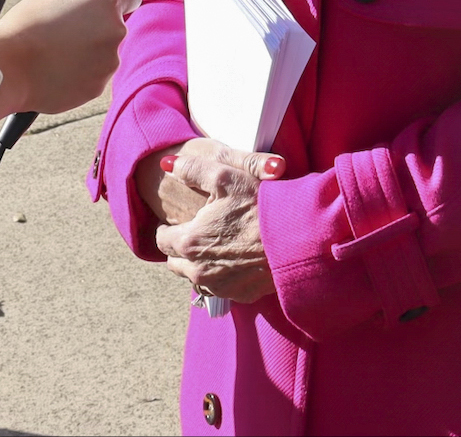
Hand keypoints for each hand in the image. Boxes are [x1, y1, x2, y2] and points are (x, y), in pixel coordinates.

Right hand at [0, 0, 138, 126]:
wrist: (7, 71)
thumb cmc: (22, 31)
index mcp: (104, 3)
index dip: (119, 1)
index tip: (108, 6)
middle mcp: (114, 32)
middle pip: (115, 28)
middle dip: (96, 30)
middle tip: (66, 34)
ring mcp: (108, 62)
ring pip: (105, 55)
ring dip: (89, 54)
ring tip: (57, 55)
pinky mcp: (98, 87)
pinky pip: (94, 77)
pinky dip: (81, 75)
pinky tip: (57, 71)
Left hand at [150, 141, 283, 304]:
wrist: (300, 237)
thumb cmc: (262, 204)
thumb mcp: (226, 176)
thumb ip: (192, 170)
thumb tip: (168, 164)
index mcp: (189, 242)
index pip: (161, 240)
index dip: (167, 229)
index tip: (176, 222)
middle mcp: (198, 271)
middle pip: (174, 263)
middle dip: (181, 249)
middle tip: (198, 232)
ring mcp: (219, 286)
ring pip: (196, 277)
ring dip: (200, 264)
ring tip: (218, 245)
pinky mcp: (240, 295)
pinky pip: (221, 287)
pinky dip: (222, 275)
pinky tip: (237, 259)